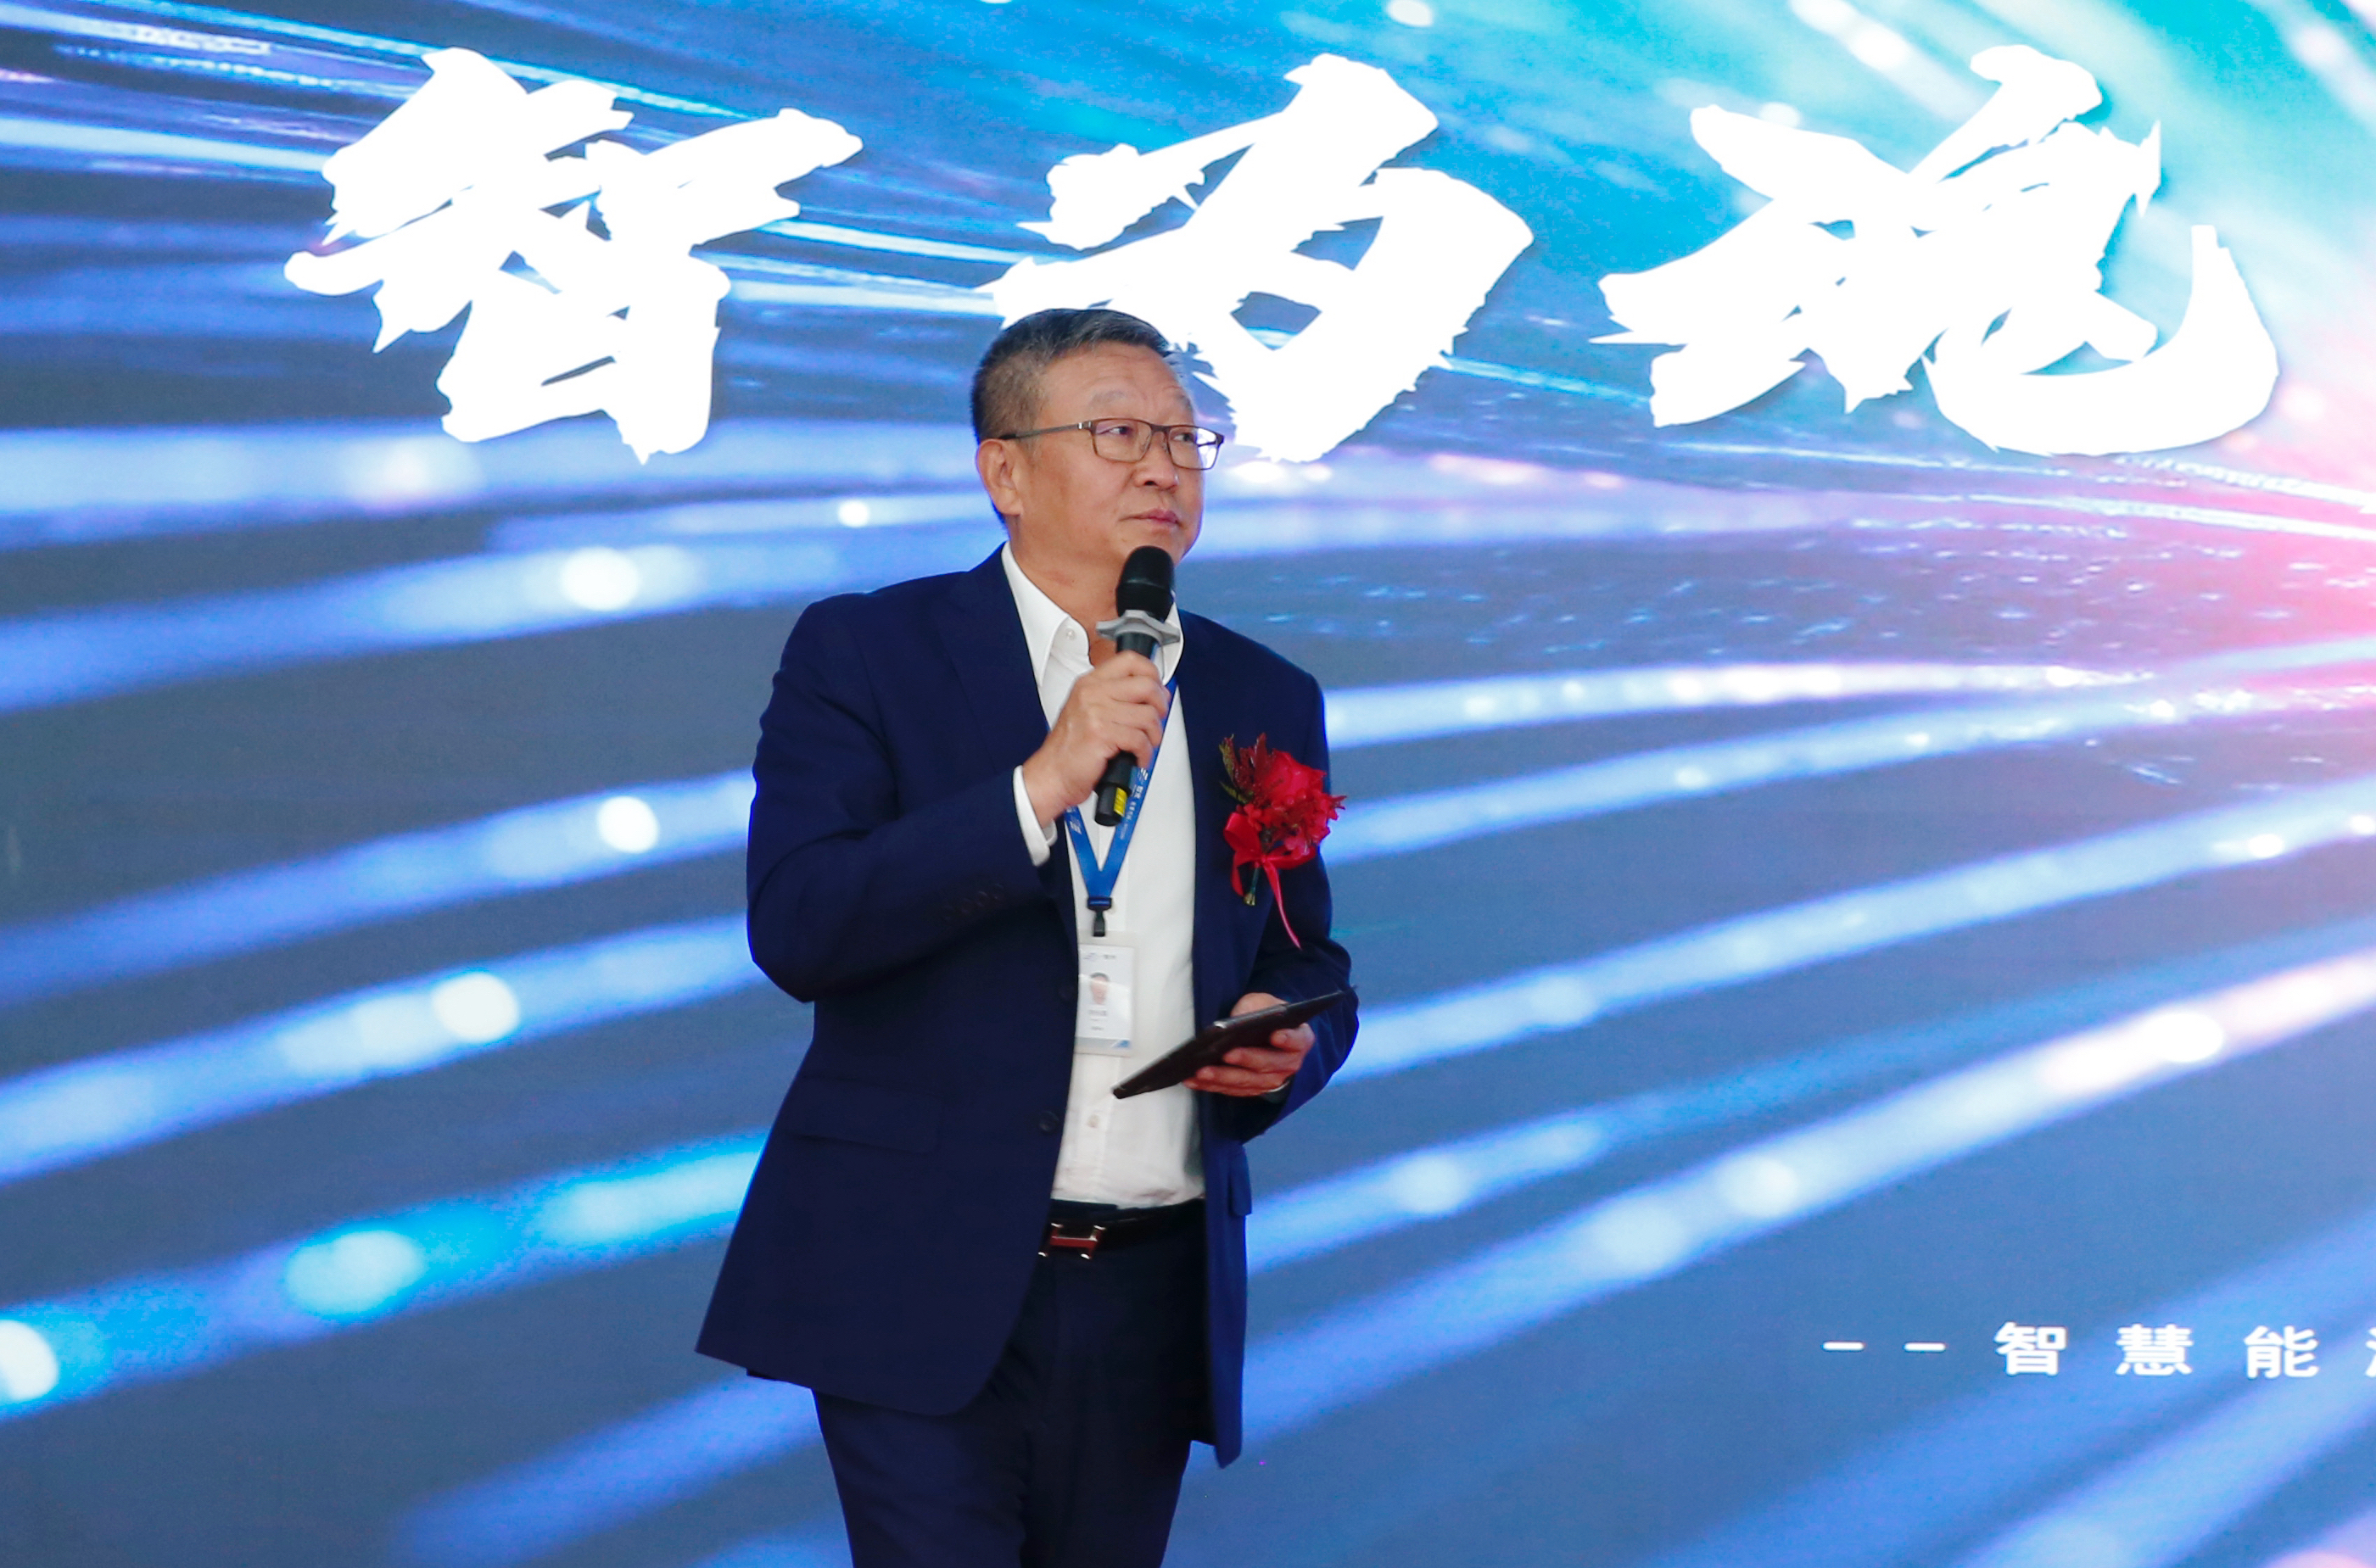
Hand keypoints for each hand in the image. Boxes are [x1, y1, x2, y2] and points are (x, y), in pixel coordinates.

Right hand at [1021, 650, 1169, 825]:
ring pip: (1147, 715)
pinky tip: (1137, 757)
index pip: (1130, 661)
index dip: (1152, 673)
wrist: (1052, 774)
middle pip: (1146, 685)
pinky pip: (1140, 739)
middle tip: (1157, 719)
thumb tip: (1153, 693)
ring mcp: (1095, 713)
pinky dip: (1145, 753)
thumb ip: (1115, 697)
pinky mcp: (1101, 734)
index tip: (1158, 689)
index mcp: (1089, 683)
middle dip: (1161, 706)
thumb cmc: (1071, 748)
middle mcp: (1092, 694)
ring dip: (1154, 735)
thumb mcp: (1087, 710)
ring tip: (1146, 744)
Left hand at [1188, 991, 1312, 1096]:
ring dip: (1223, 1078)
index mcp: (1300, 1038)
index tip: (1276, 1035)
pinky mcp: (1252, 1089)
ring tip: (1200, 1071)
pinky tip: (1193, 1079)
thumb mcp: (1262, 1003)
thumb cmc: (1266, 1015)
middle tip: (1225, 1054)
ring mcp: (1272, 1080)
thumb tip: (1236, 1020)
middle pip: (1268, 1065)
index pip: (1297, 1040)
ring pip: (1247, 1082)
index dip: (1288, 1039)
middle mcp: (1289, 1064)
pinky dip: (1212, 1086)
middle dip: (1246, 1060)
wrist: (1266, 1032)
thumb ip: (1254, 1008)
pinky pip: (1232, 1090)